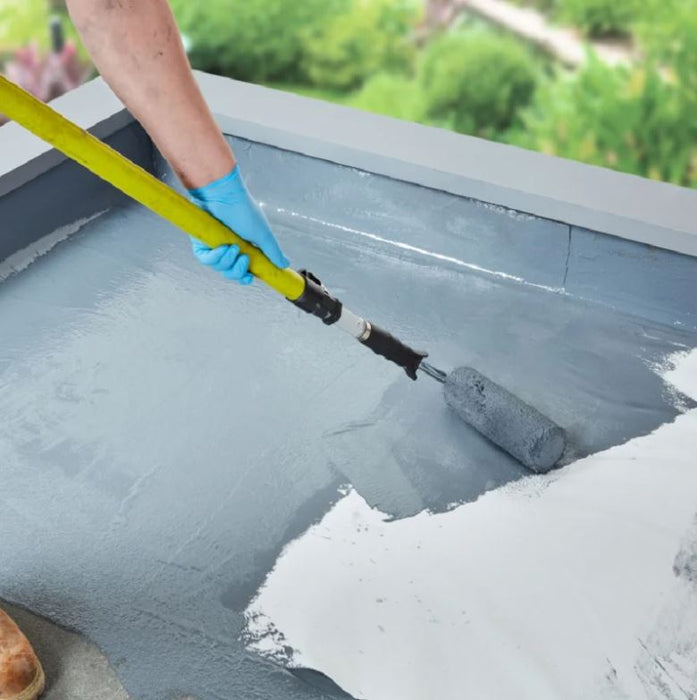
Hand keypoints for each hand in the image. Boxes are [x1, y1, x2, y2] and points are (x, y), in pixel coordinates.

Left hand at [189, 166, 289, 284]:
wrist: (224, 196)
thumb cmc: (244, 211)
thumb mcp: (263, 235)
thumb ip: (273, 251)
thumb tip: (284, 264)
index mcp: (244, 247)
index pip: (243, 270)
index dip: (244, 277)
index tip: (248, 278)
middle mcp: (229, 248)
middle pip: (230, 273)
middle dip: (237, 271)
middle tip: (243, 259)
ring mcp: (214, 246)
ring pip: (219, 268)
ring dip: (227, 261)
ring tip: (232, 247)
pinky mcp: (201, 242)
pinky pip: (206, 260)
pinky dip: (214, 258)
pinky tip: (222, 248)